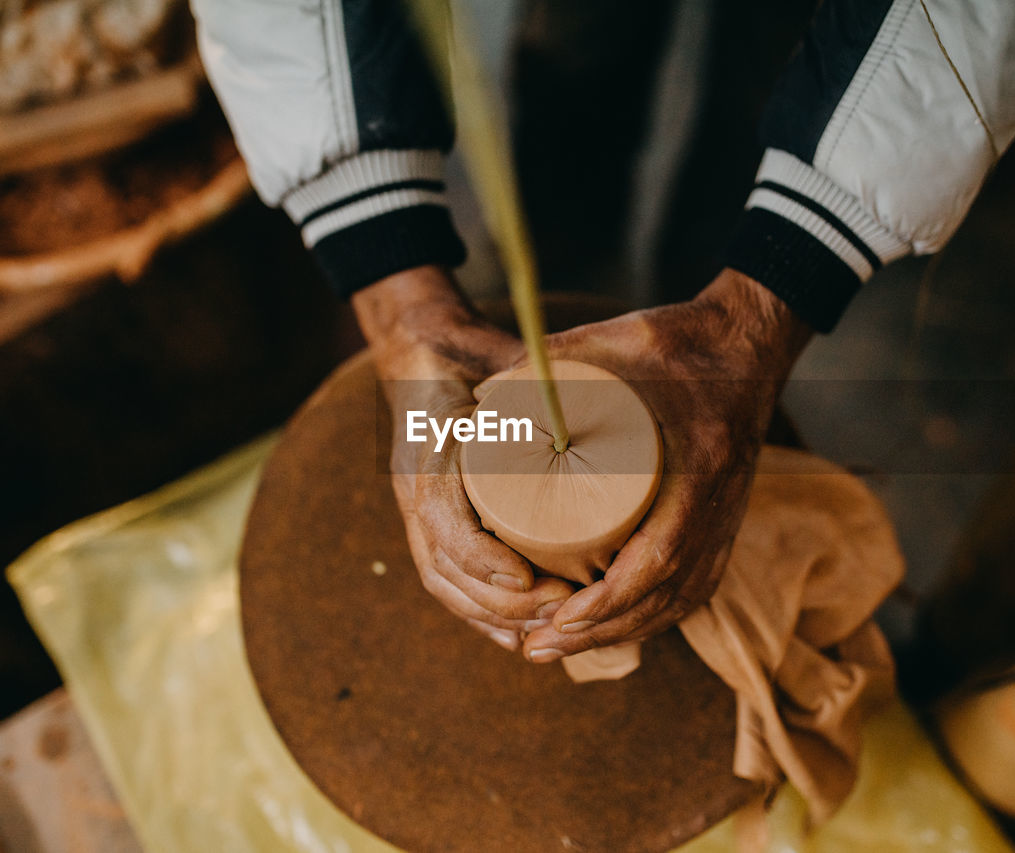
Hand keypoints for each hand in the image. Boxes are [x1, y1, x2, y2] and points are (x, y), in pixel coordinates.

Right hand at [352, 266, 575, 651]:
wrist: (424, 351)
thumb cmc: (467, 353)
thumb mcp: (501, 360)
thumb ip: (536, 381)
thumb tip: (598, 401)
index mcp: (427, 450)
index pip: (441, 520)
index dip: (482, 559)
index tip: (528, 580)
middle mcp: (415, 488)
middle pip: (445, 569)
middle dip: (502, 604)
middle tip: (561, 607)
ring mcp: (419, 510)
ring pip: (446, 585)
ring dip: (494, 619)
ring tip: (550, 628)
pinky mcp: (434, 524)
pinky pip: (448, 583)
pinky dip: (480, 617)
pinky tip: (518, 638)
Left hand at [521, 269, 810, 661]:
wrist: (749, 339)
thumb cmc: (682, 339)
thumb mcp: (615, 338)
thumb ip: (546, 359)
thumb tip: (480, 399)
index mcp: (701, 466)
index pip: (660, 555)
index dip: (610, 598)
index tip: (559, 616)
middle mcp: (721, 502)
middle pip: (668, 595)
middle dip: (602, 631)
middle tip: (539, 645)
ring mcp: (728, 515)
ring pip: (683, 598)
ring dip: (625, 630)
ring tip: (564, 644)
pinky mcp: (725, 518)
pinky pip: (696, 584)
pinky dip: (655, 613)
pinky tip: (618, 625)